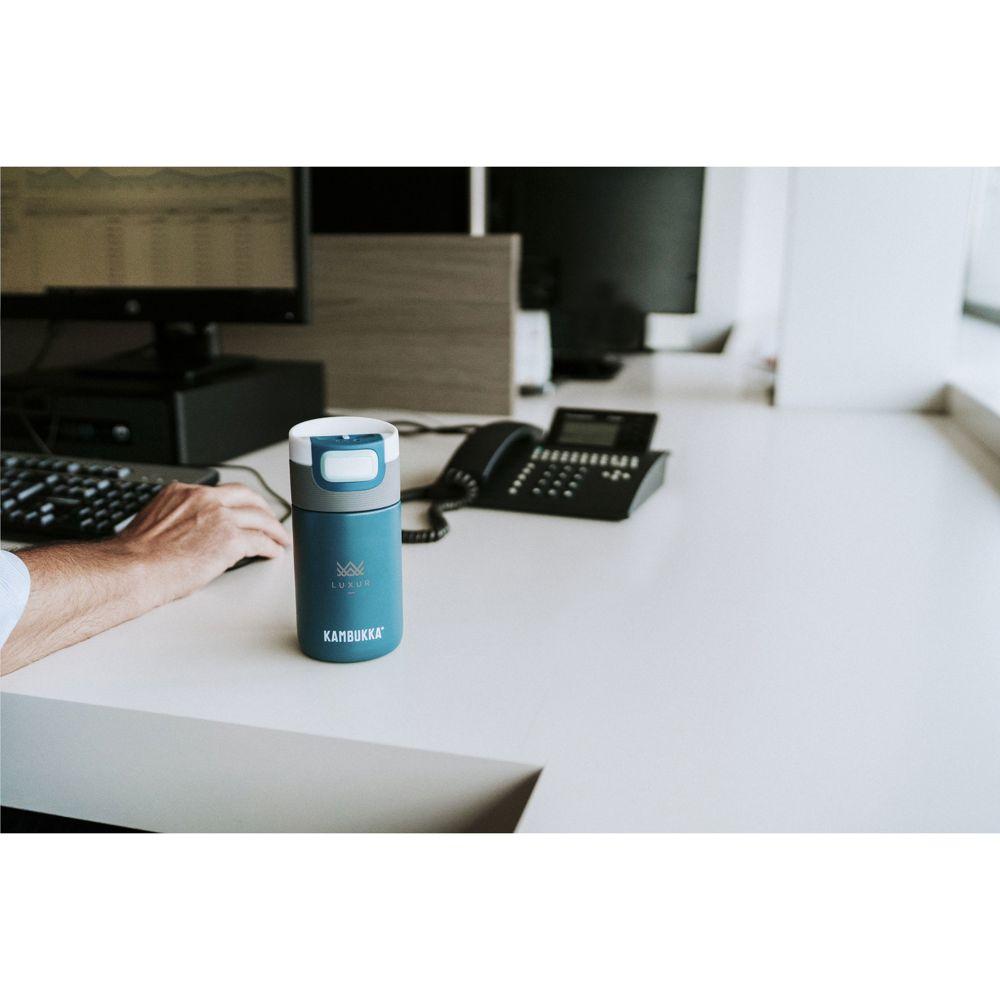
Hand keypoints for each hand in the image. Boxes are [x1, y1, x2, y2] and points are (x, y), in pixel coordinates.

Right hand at [111, 481, 290, 603]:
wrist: (133, 570)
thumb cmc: (137, 557)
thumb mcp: (156, 523)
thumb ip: (179, 519)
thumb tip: (192, 532)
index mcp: (183, 492)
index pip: (220, 492)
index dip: (238, 502)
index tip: (244, 509)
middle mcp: (204, 499)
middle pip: (247, 497)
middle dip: (262, 508)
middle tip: (270, 520)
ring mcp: (220, 517)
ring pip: (259, 517)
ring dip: (274, 529)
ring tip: (280, 538)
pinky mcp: (231, 539)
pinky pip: (260, 541)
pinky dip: (271, 547)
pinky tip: (274, 552)